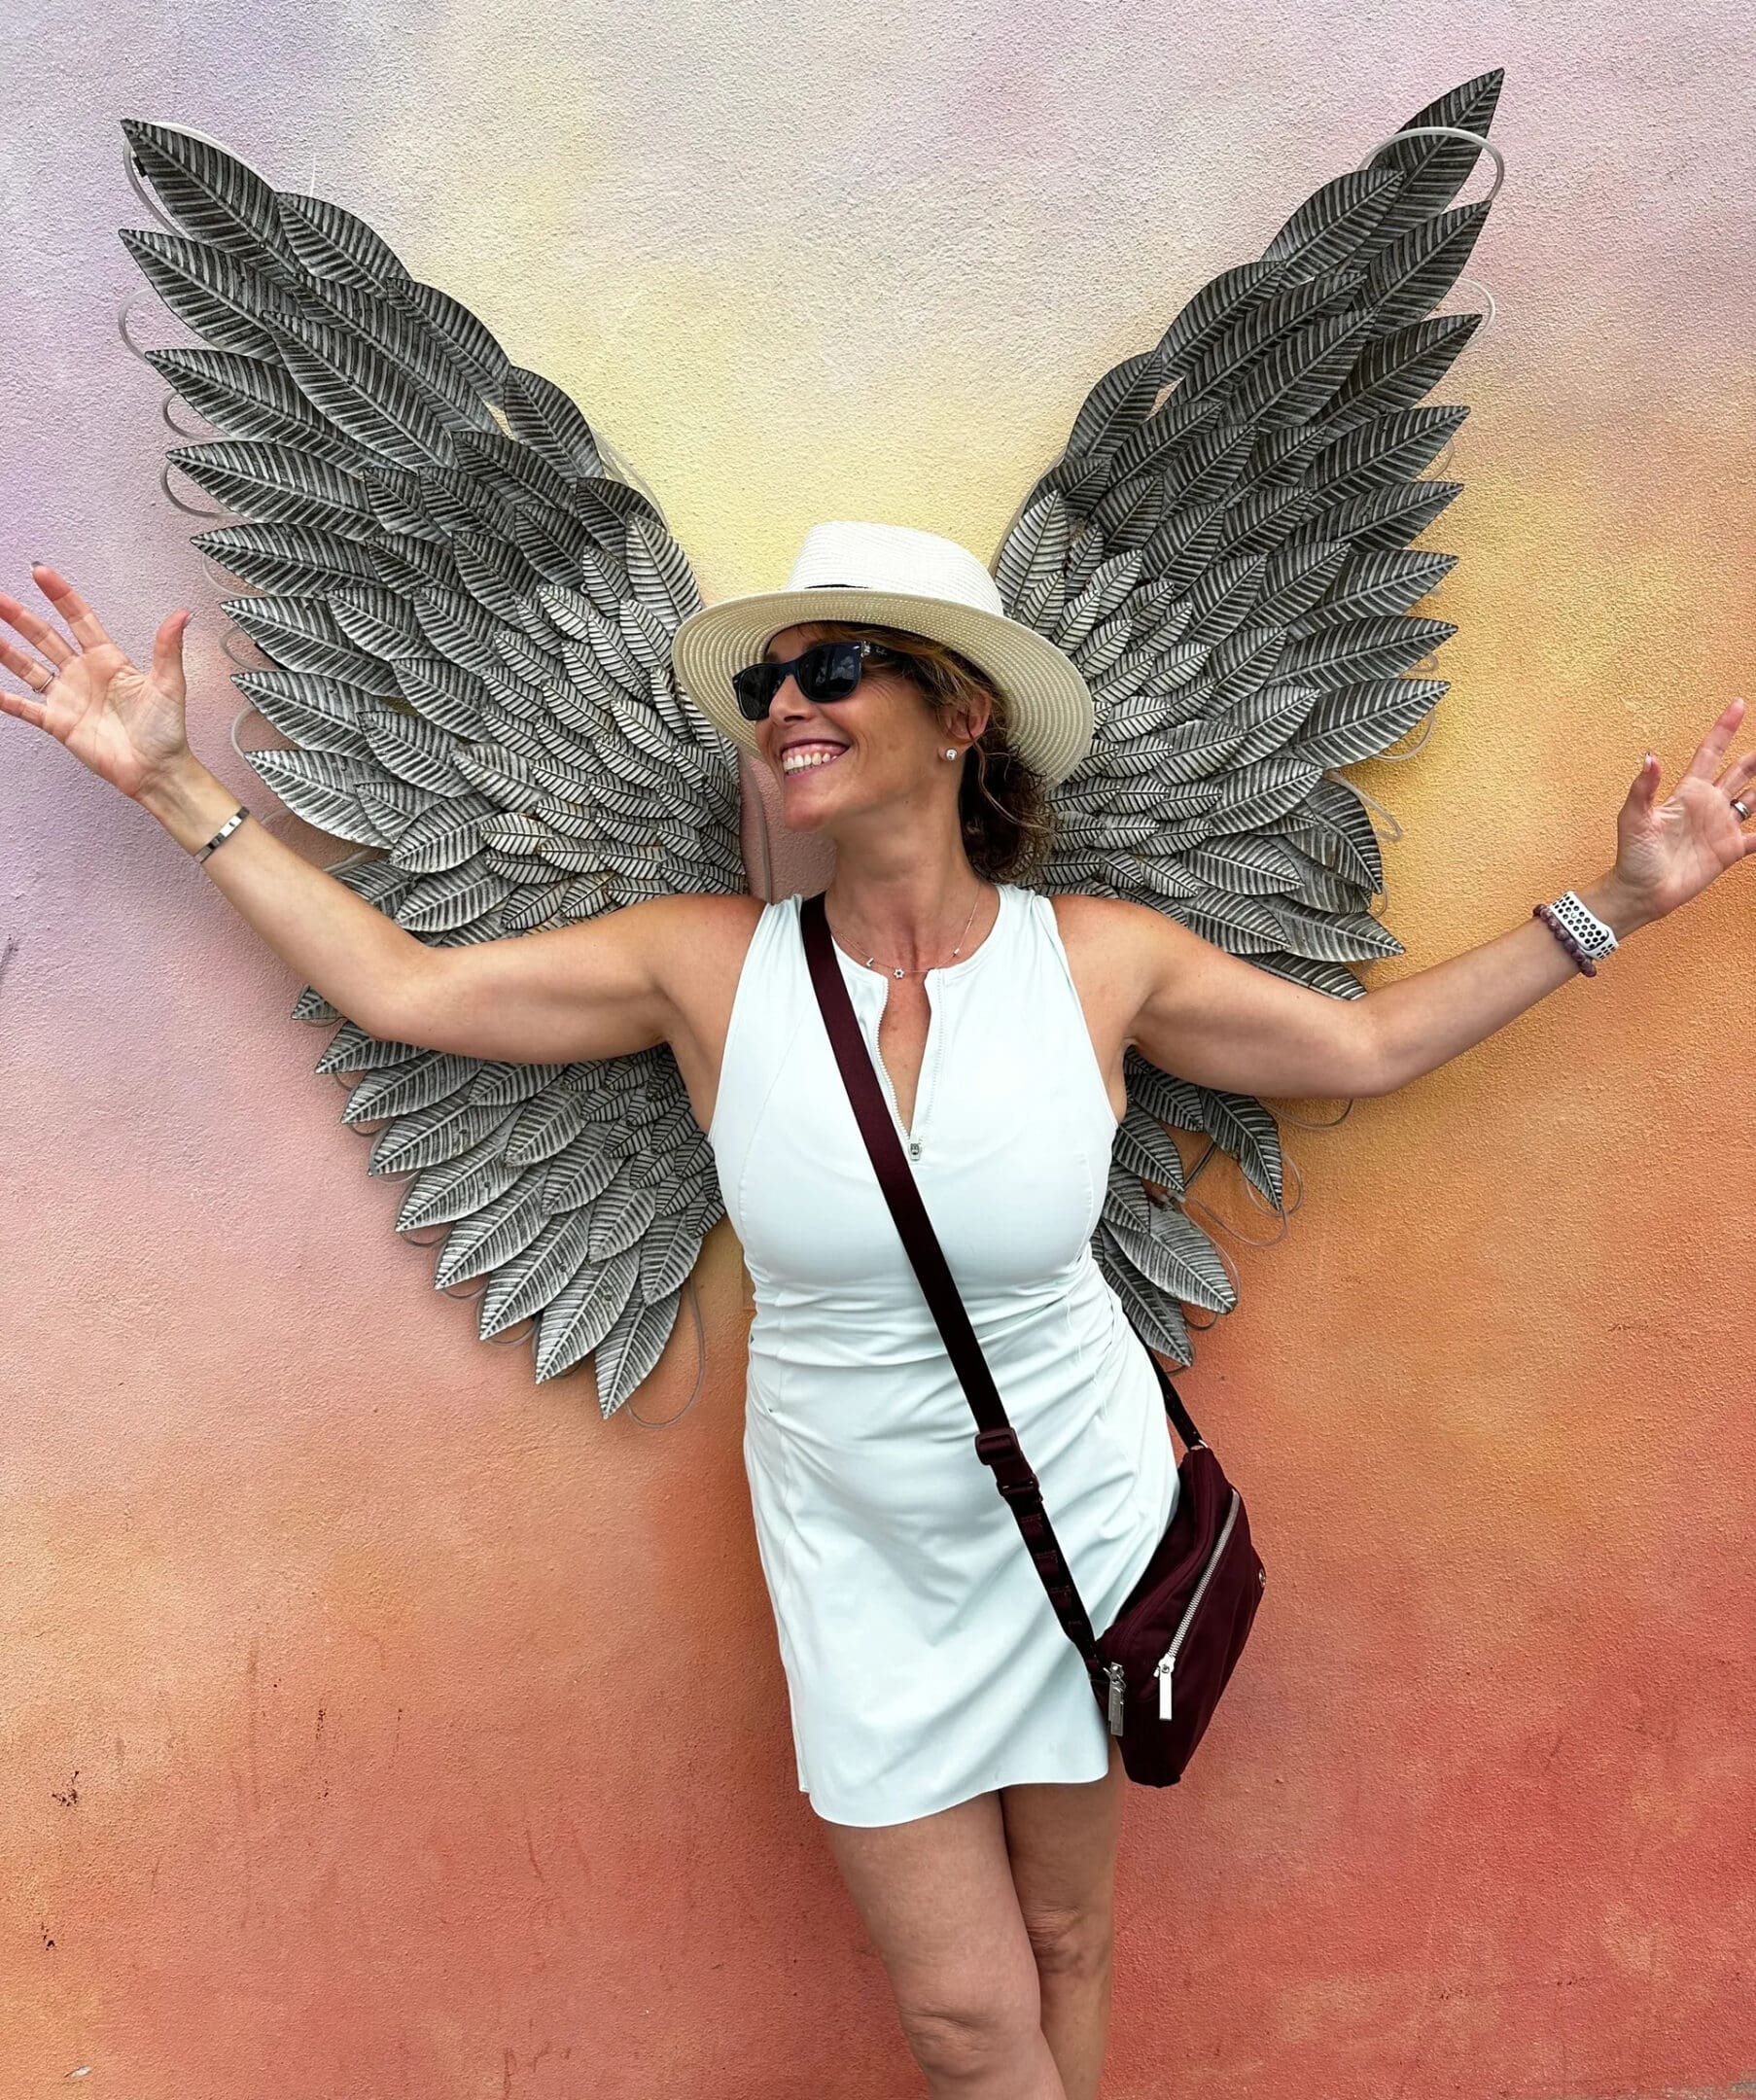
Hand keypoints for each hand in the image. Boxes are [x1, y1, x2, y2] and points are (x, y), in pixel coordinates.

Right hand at [0, 563, 195, 801]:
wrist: (157, 770)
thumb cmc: (166, 730)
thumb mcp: (169, 684)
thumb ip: (168, 649)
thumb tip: (181, 615)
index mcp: (108, 660)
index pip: (79, 619)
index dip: (60, 596)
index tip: (41, 574)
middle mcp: (83, 674)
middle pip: (45, 637)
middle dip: (21, 617)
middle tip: (0, 598)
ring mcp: (68, 697)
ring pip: (29, 666)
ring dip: (7, 651)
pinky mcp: (59, 723)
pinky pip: (25, 708)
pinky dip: (6, 699)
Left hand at [1609, 699, 1755, 921]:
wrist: (1641, 892)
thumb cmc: (1633, 854)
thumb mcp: (1634, 817)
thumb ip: (1644, 787)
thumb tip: (1650, 757)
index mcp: (1688, 791)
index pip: (1711, 752)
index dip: (1724, 729)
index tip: (1738, 705)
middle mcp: (1709, 804)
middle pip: (1741, 771)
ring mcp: (1721, 826)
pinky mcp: (1730, 850)